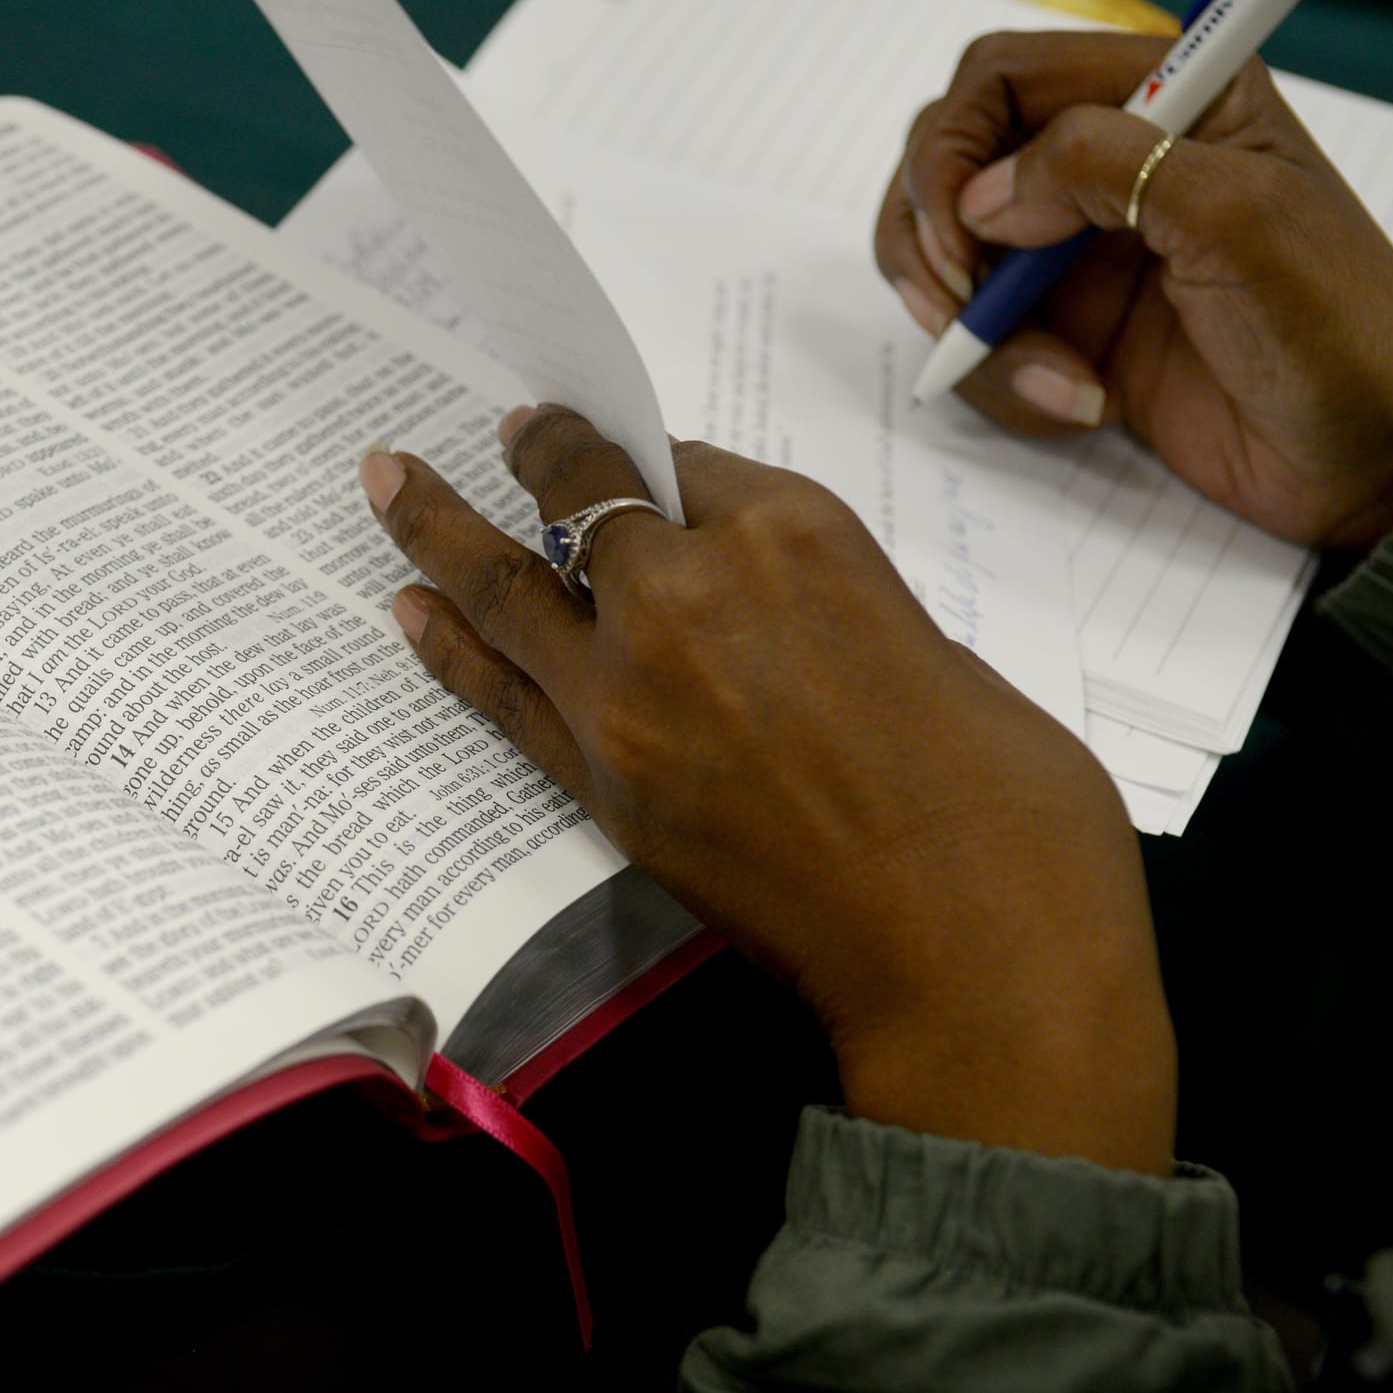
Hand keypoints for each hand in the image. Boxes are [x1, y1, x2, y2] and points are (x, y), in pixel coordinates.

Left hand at [362, 407, 1175, 1174]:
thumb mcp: (932, 652)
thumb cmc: (1008, 805)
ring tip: (384, 482)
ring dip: (438, 531)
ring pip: (510, 587)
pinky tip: (409, 611)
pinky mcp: (602, 785)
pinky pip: (503, 695)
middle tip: (491, 432)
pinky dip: (451, 648)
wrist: (975, 960)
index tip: (622, 457)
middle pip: (583, 506)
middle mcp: (695, 592)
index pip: (691, 472)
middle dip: (536, 459)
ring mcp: (632, 691)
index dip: (654, 468)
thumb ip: (828, 614)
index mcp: (802, 534)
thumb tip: (766, 623)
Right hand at [877, 31, 1392, 548]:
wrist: (1370, 459)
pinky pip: (984, 343)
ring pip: (952, 260)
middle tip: (959, 306)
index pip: (1000, 81)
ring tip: (1056, 378)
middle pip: (952, 164)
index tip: (963, 239)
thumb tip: (984, 195)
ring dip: (976, 330)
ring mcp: (1083, 250)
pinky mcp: (1071, 330)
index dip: (954, 152)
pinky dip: (1007, 380)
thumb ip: (1104, 168)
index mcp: (1164, 98)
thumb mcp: (1233, 217)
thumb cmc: (1337, 332)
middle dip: (933, 240)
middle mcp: (1112, 163)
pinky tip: (1080, 403)